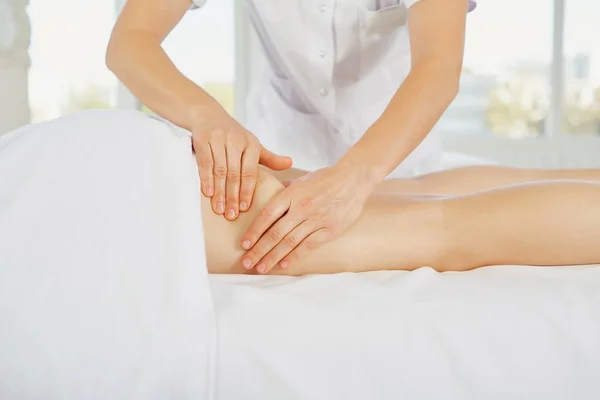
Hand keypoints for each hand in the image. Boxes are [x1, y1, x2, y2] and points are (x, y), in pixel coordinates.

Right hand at [191, 106, 291, 219]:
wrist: (207, 114)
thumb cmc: (233, 135)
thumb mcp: (252, 145)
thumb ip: (270, 158)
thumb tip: (290, 163)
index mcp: (251, 144)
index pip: (250, 172)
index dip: (247, 191)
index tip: (244, 209)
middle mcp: (235, 140)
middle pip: (235, 174)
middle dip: (233, 196)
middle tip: (231, 216)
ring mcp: (218, 139)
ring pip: (220, 170)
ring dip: (219, 192)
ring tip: (219, 209)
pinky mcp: (202, 139)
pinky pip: (205, 163)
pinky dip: (206, 179)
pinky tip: (208, 194)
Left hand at [240, 165, 373, 273]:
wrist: (354, 179)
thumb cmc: (326, 178)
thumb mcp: (302, 179)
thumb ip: (284, 189)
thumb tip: (266, 193)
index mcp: (292, 194)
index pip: (267, 215)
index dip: (254, 231)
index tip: (244, 244)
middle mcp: (302, 207)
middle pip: (275, 233)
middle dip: (259, 250)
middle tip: (247, 262)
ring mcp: (316, 219)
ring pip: (289, 242)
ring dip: (273, 257)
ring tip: (261, 268)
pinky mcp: (330, 229)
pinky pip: (308, 246)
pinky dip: (295, 256)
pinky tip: (283, 265)